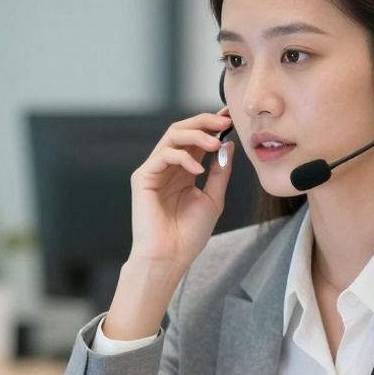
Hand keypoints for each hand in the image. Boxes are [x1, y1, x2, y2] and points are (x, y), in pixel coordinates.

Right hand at [127, 110, 233, 270]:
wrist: (170, 257)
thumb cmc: (188, 235)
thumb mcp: (213, 199)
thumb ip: (220, 172)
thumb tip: (228, 145)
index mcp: (184, 170)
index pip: (197, 139)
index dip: (212, 125)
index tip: (230, 117)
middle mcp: (168, 166)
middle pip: (183, 130)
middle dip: (205, 122)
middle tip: (225, 121)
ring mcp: (154, 170)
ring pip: (172, 136)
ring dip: (197, 135)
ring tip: (215, 143)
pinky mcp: (143, 177)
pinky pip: (163, 155)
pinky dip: (183, 157)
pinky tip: (198, 170)